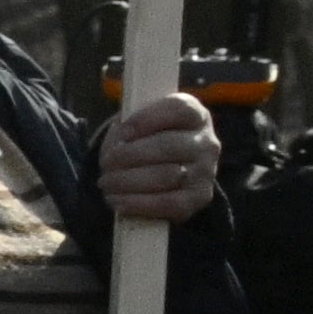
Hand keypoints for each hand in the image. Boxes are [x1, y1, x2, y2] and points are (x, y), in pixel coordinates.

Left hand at [91, 90, 220, 223]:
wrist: (166, 168)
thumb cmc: (147, 139)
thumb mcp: (139, 123)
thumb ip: (128, 126)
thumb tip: (118, 145)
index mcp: (194, 115)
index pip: (178, 110)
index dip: (146, 120)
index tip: (122, 133)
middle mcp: (206, 142)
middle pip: (167, 146)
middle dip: (128, 156)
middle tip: (105, 164)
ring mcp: (207, 171)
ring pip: (166, 176)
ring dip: (128, 181)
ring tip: (106, 183)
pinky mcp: (200, 197)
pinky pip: (170, 203)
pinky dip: (139, 203)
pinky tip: (117, 201)